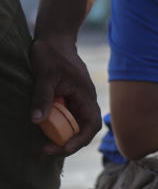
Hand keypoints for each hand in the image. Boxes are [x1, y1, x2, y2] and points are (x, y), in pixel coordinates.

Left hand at [30, 36, 100, 154]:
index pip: (91, 125)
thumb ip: (42, 97)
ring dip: (62, 137)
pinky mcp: (69, 100)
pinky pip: (67, 118)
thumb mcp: (44, 75)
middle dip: (68, 144)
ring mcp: (78, 101)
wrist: (54, 39)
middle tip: (47, 150)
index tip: (63, 147)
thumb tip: (36, 121)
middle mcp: (85, 102)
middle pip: (83, 130)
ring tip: (44, 143)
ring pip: (75, 126)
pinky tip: (44, 129)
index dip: (80, 139)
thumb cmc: (51, 54)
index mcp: (86, 97)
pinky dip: (58, 127)